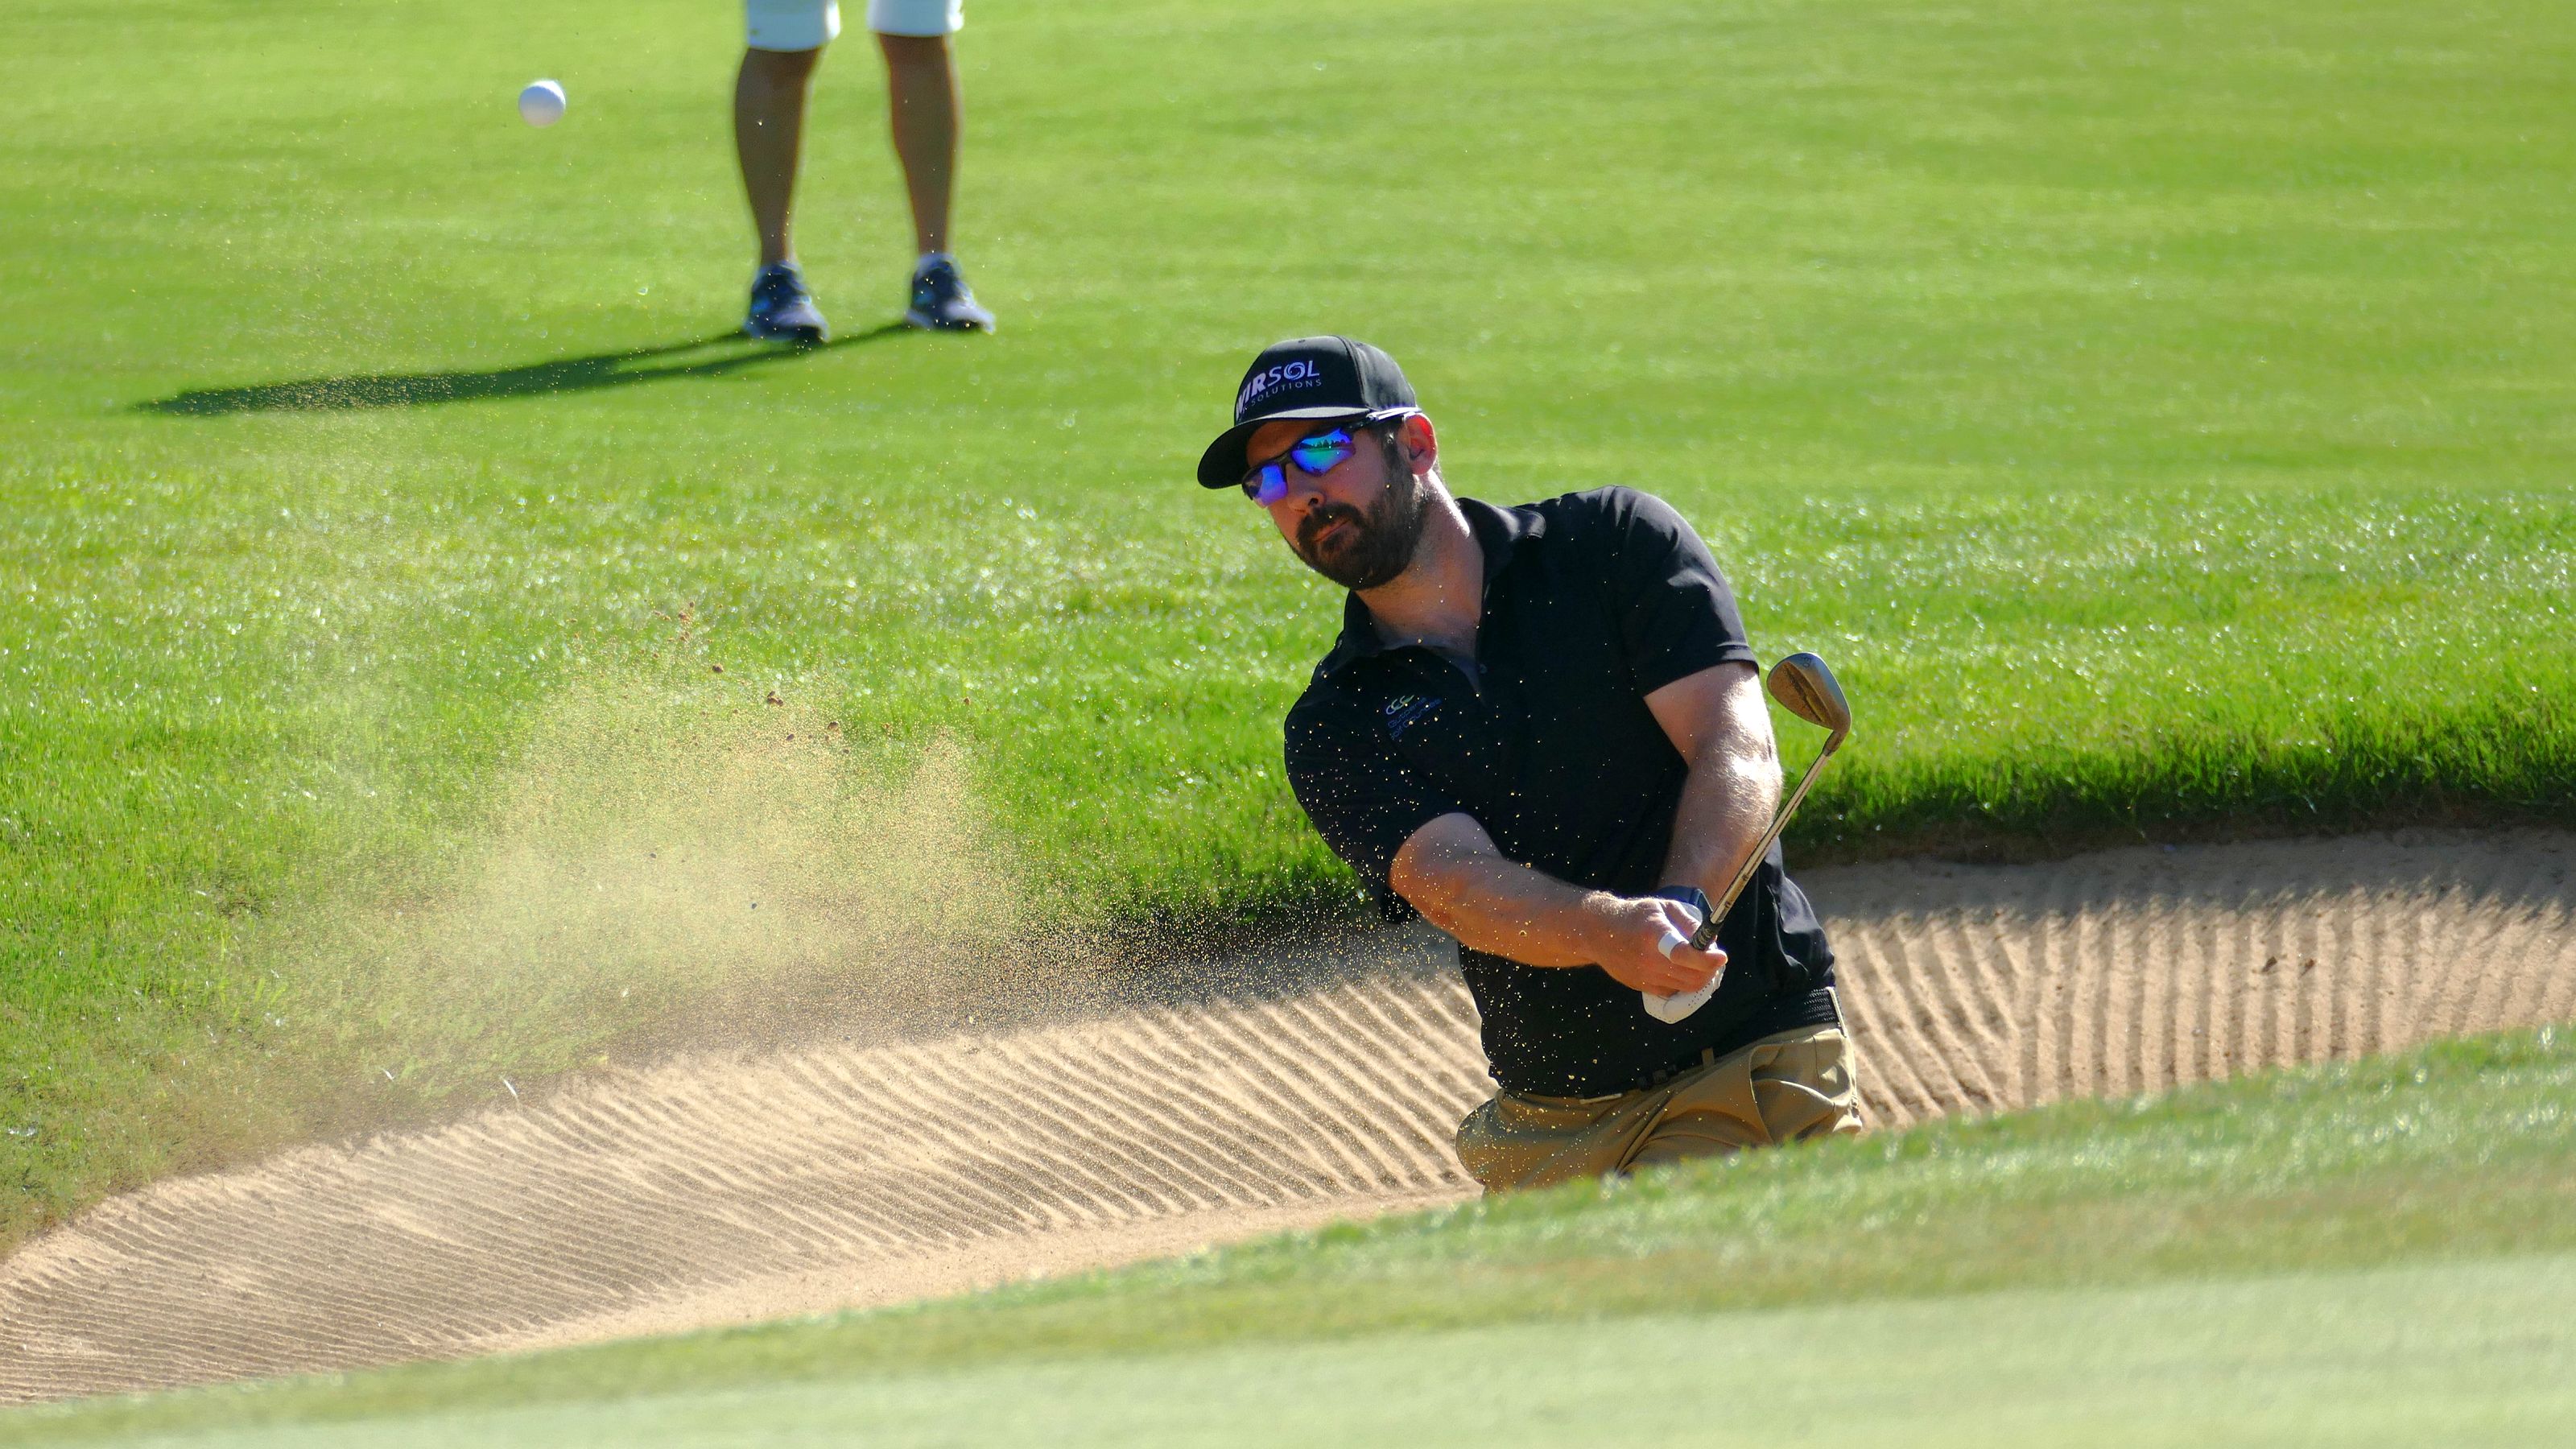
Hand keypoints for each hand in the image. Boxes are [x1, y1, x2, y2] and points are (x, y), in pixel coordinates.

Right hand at [1581, 893, 1727, 996]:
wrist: (1599, 933)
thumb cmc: (1635, 916)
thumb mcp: (1663, 907)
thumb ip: (1688, 922)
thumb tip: (1710, 941)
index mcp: (1654, 934)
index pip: (1684, 954)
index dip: (1707, 958)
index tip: (1720, 955)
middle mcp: (1649, 959)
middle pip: (1692, 976)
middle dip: (1710, 969)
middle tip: (1713, 958)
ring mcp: (1645, 976)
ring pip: (1686, 987)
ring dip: (1700, 977)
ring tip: (1700, 963)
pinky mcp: (1642, 987)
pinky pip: (1673, 992)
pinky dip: (1684, 984)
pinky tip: (1682, 970)